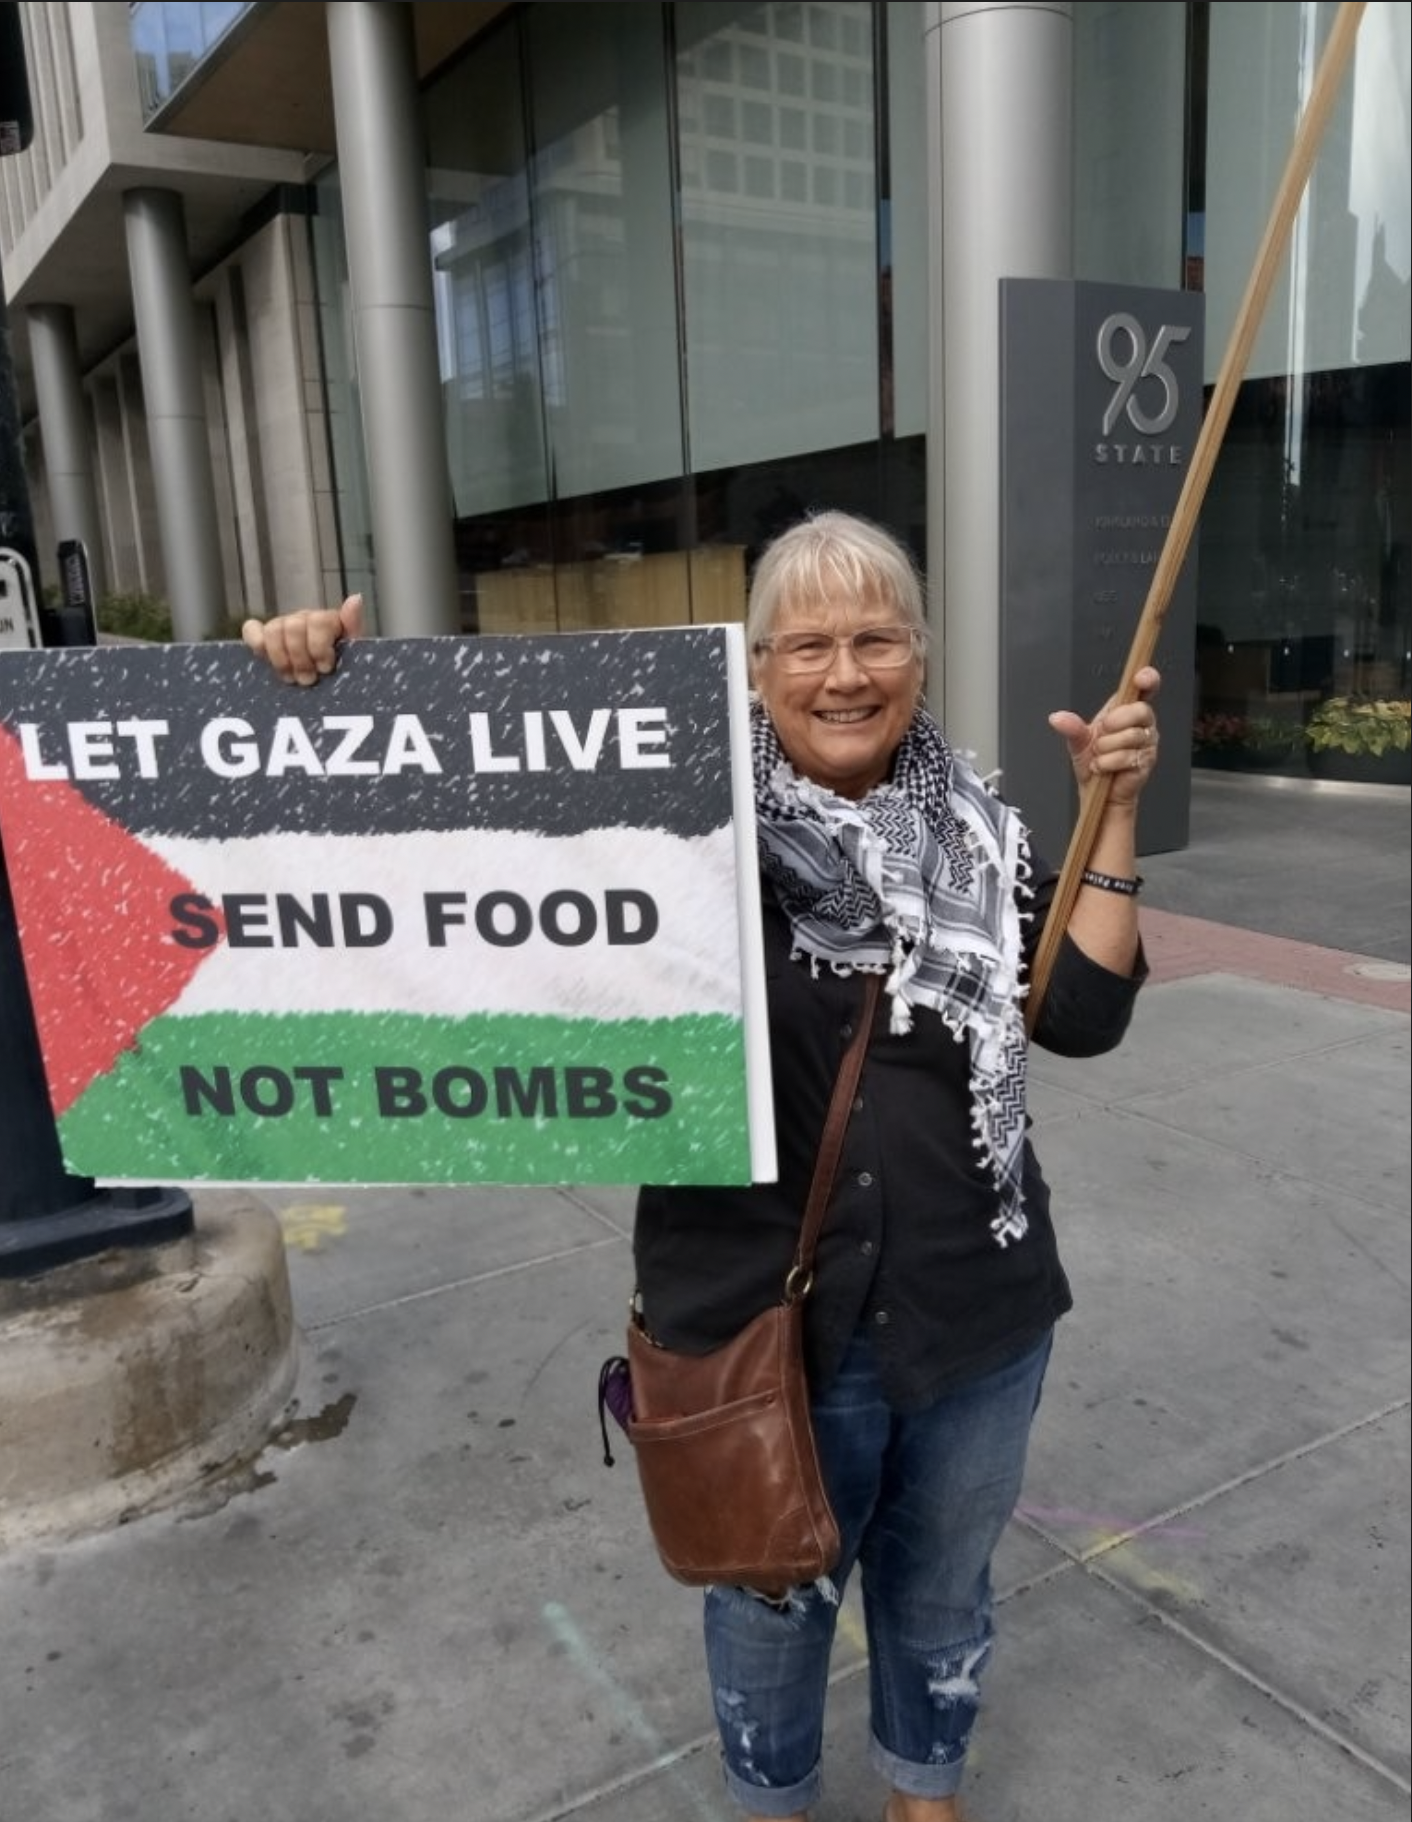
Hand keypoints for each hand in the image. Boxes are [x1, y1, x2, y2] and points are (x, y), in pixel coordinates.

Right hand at [241, 594, 363, 685]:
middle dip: (300, 658)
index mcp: (327, 620)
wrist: (329, 688)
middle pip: (293, 627)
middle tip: (308, 680)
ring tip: (291, 678)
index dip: (319, 647)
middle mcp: (304, 620)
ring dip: (281, 658)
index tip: (325, 668)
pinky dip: (255, 641)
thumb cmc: (342, 671)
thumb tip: (356, 598)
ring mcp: (282, 627)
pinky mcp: (263, 638)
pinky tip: (264, 658)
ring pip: (273, 630)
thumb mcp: (355, 652)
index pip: (318, 621)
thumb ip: (353, 626)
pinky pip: (251, 630)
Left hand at [1047, 664, 1161, 805]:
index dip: (1147, 678)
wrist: (1097, 790)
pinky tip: (1103, 767)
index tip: (1141, 678)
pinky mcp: (1147, 760)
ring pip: (1131, 736)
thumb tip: (1057, 718)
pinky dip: (1108, 763)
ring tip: (1100, 756)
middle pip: (1139, 710)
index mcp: (1126, 710)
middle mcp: (1141, 722)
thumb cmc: (1093, 761)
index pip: (1145, 687)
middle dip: (1114, 724)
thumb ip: (1072, 726)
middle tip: (1102, 735)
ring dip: (1106, 749)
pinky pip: (1127, 756)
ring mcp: (1148, 741)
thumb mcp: (1079, 741)